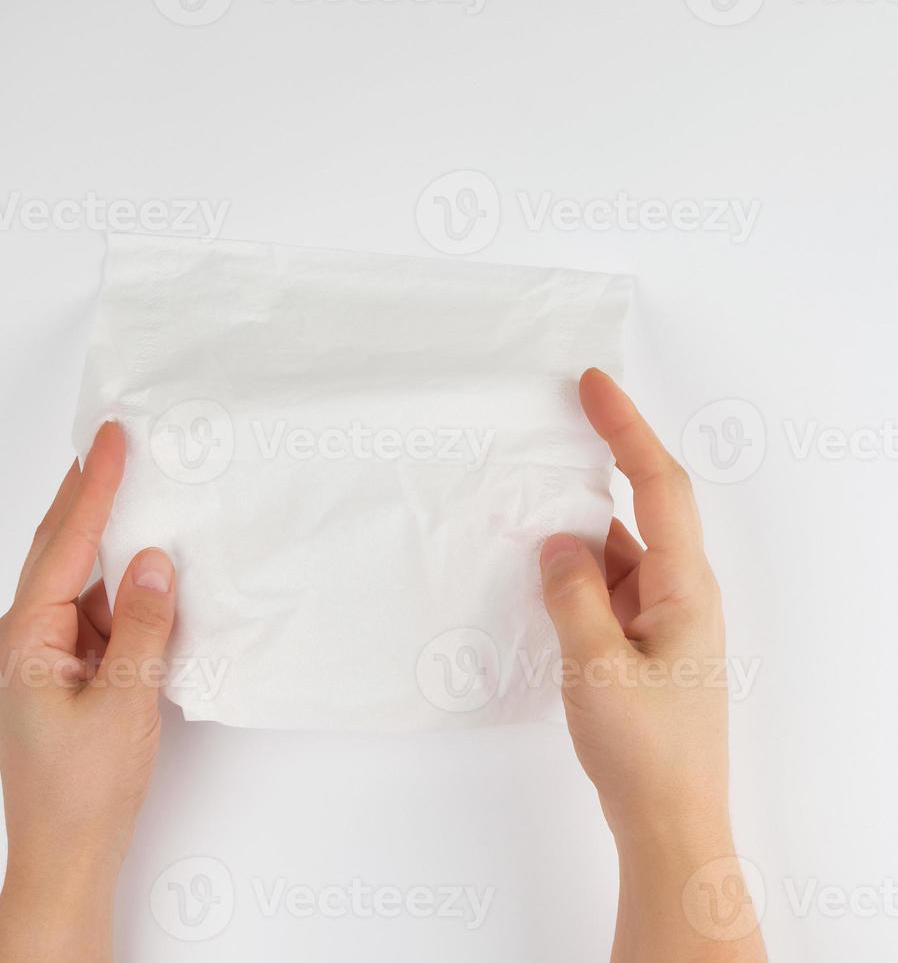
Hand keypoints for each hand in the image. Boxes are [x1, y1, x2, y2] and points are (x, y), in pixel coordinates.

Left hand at [0, 422, 175, 962]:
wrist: (65, 857)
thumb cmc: (85, 789)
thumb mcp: (126, 701)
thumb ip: (146, 625)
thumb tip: (158, 559)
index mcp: (28, 634)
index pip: (66, 541)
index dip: (93, 485)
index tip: (113, 434)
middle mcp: (28, 633)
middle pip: (61, 546)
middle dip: (88, 493)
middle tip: (116, 438)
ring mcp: (47, 653)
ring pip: (84, 579)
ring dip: (113, 542)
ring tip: (145, 491)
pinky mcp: (69, 671)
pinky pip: (100, 612)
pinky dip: (126, 589)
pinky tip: (154, 572)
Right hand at [540, 369, 765, 961]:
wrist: (670, 823)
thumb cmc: (644, 749)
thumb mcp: (595, 665)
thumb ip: (573, 593)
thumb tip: (559, 541)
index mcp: (683, 587)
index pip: (659, 484)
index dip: (626, 427)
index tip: (592, 383)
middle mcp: (679, 593)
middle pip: (639, 510)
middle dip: (597, 470)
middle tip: (548, 434)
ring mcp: (662, 621)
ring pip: (616, 554)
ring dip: (576, 534)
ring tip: (523, 515)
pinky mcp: (643, 645)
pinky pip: (606, 589)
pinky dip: (574, 575)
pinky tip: (539, 579)